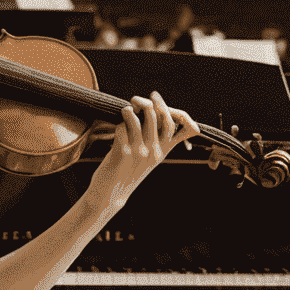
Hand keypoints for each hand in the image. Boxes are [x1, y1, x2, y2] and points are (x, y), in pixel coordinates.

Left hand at [86, 92, 198, 211]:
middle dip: (147, 103)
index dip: (168, 108)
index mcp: (163, 151)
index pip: (176, 126)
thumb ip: (156, 137)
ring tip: (125, 110)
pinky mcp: (122, 153)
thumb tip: (155, 110)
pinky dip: (118, 126)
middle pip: (157, 117)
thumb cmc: (129, 170)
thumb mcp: (149, 157)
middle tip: (137, 99)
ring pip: (137, 120)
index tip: (155, 96)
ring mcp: (139, 152)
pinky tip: (116, 130)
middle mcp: (154, 151)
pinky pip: (121, 129)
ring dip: (129, 111)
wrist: (113, 193)